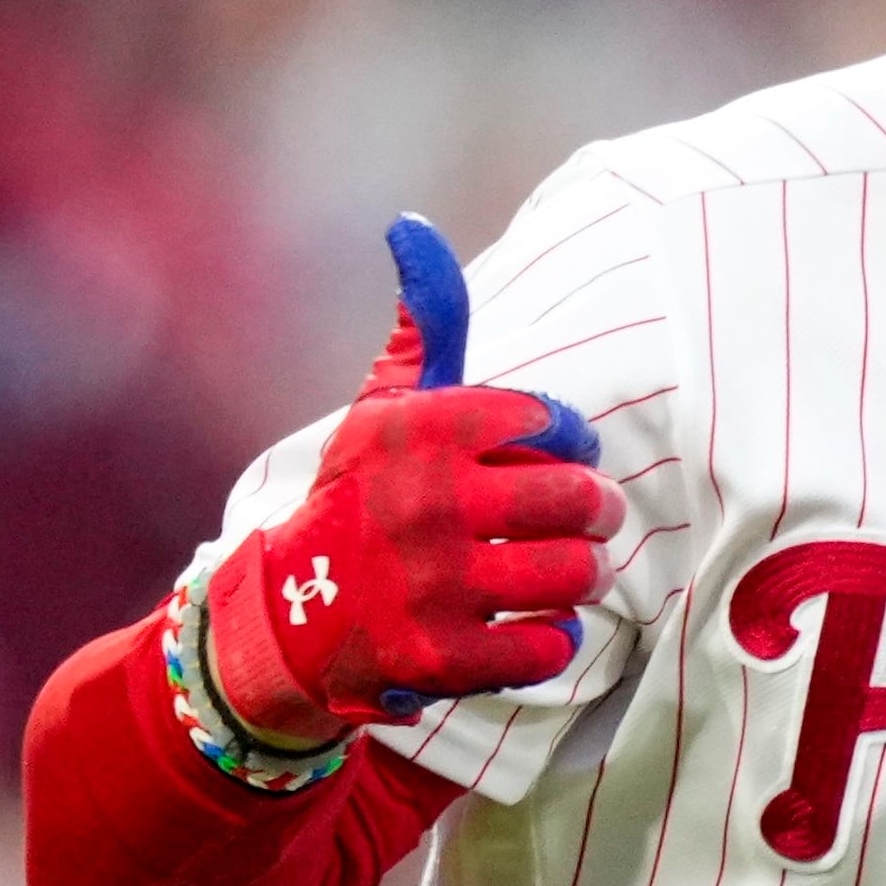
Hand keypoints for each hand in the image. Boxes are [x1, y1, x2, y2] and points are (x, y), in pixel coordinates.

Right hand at [203, 218, 623, 746]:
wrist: (289, 617)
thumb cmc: (359, 499)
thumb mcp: (382, 409)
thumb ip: (424, 328)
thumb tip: (413, 227)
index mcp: (418, 431)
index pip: (548, 421)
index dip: (572, 440)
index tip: (564, 453)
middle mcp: (425, 503)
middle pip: (575, 499)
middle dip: (597, 509)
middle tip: (592, 517)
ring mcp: (434, 585)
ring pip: (573, 572)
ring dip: (584, 573)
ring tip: (570, 570)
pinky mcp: (441, 658)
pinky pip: (547, 644)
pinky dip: (555, 637)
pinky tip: (535, 624)